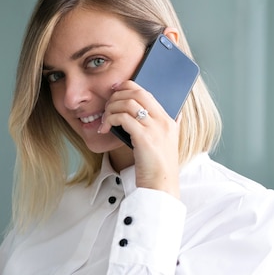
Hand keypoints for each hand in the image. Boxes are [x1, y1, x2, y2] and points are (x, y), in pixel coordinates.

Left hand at [100, 81, 180, 196]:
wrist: (161, 187)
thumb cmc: (158, 168)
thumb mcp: (166, 145)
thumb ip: (166, 128)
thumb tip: (166, 115)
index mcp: (168, 120)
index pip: (146, 92)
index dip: (127, 88)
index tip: (114, 93)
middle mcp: (163, 121)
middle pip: (137, 93)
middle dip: (117, 96)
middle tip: (106, 107)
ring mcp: (155, 129)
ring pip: (128, 104)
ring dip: (111, 109)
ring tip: (105, 120)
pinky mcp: (144, 138)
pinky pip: (122, 118)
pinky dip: (110, 120)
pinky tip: (105, 129)